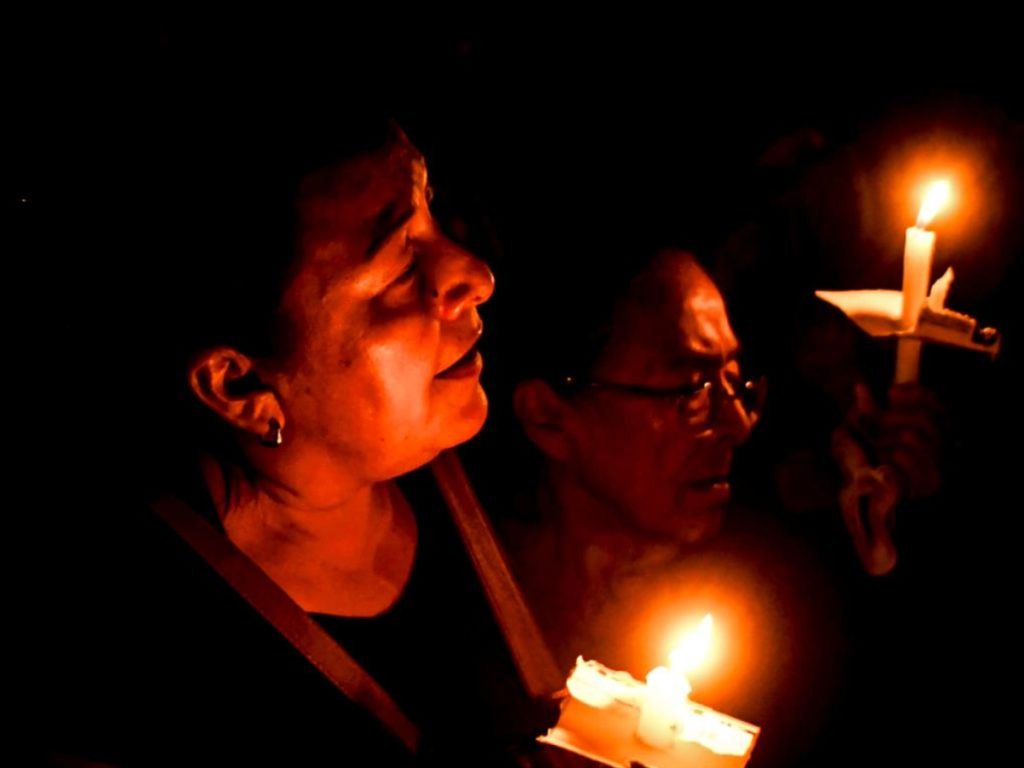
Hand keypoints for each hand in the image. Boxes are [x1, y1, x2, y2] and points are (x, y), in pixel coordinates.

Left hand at [876, 384, 942, 499]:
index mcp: (930, 428)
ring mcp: (938, 463)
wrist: (869, 500)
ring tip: (878, 449)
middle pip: (923, 417)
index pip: (933, 403)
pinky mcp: (929, 482)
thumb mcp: (865, 432)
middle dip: (893, 417)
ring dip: (886, 439)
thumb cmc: (871, 462)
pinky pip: (905, 456)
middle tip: (875, 423)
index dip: (916, 393)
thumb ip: (866, 411)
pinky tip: (885, 464)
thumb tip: (859, 387)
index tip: (892, 392)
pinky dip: (888, 456)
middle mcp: (940, 444)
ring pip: (911, 436)